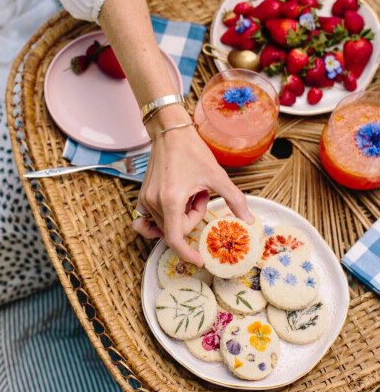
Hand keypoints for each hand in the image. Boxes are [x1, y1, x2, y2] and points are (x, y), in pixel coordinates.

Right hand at [132, 106, 254, 267]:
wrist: (171, 132)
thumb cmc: (192, 151)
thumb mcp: (217, 176)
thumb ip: (235, 200)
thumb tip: (248, 220)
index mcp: (171, 200)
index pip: (175, 239)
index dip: (187, 253)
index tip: (199, 259)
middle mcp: (154, 203)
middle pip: (176, 229)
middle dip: (193, 217)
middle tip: (200, 195)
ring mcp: (145, 199)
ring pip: (166, 223)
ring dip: (181, 214)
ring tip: (189, 191)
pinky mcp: (142, 196)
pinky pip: (147, 219)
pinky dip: (160, 220)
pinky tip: (169, 211)